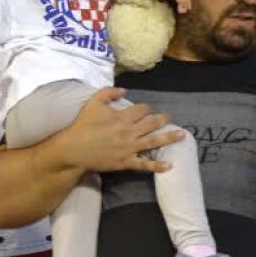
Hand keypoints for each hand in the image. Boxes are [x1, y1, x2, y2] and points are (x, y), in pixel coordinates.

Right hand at [60, 88, 185, 173]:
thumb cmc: (83, 125)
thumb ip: (109, 93)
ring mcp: (129, 148)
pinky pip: (144, 164)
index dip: (146, 108)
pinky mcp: (126, 162)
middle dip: (162, 119)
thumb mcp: (93, 103)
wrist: (74, 149)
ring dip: (169, 138)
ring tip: (181, 135)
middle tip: (169, 118)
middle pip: (152, 124)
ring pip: (153, 142)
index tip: (146, 110)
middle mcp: (129, 131)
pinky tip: (169, 166)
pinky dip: (157, 165)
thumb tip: (124, 90)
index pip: (142, 110)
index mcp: (122, 117)